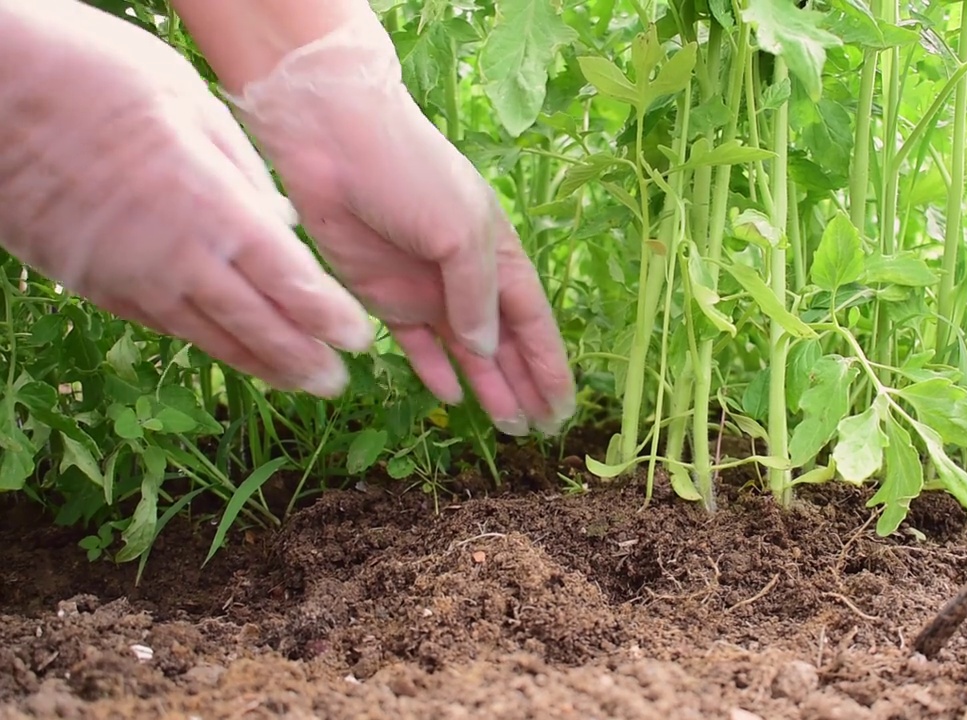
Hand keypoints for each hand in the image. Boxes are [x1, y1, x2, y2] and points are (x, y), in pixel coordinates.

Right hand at [0, 0, 373, 396]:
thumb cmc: (96, 73)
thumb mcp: (191, 103)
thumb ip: (242, 170)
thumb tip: (279, 223)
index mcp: (214, 210)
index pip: (292, 283)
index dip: (329, 319)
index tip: (359, 339)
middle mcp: (176, 258)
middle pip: (257, 327)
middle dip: (303, 359)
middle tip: (336, 383)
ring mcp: (129, 277)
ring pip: (207, 337)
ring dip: (257, 364)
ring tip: (293, 382)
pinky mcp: (91, 282)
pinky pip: (160, 323)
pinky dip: (201, 341)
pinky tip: (223, 348)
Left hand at [226, 13, 575, 434]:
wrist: (333, 142)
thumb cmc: (410, 175)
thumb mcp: (461, 231)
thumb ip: (477, 295)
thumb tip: (487, 350)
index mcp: (498, 256)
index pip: (533, 323)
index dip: (550, 367)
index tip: (565, 410)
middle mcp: (467, 278)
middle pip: (505, 345)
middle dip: (525, 386)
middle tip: (542, 432)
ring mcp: (426, 289)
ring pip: (465, 353)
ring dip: (487, 387)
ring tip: (508, 427)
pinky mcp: (384, 296)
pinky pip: (415, 346)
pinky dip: (433, 371)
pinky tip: (450, 398)